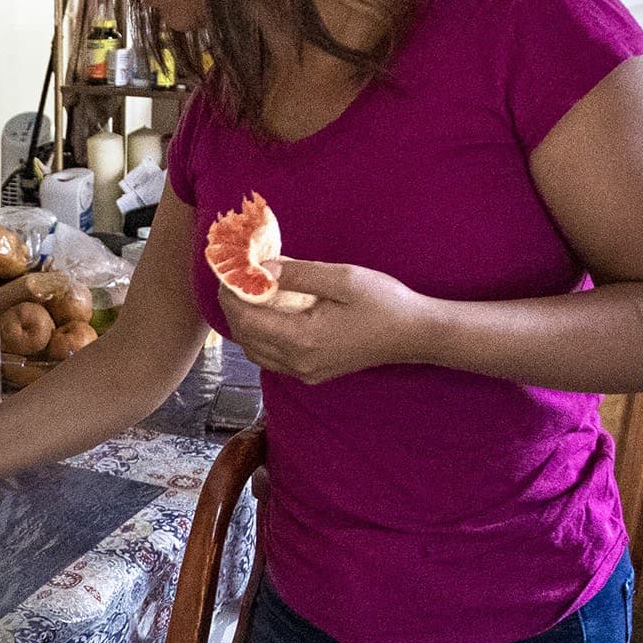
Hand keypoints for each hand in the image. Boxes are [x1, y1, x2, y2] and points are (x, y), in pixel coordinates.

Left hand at [218, 259, 441, 383]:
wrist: (414, 334)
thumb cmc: (383, 303)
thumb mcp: (341, 278)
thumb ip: (297, 273)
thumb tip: (261, 269)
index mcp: (302, 340)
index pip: (247, 321)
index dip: (232, 295)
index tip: (228, 271)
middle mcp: (299, 363)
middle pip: (246, 339)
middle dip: (235, 309)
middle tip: (235, 280)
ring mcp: (306, 373)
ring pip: (257, 352)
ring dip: (247, 325)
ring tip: (250, 295)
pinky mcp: (314, 374)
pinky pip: (274, 359)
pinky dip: (263, 337)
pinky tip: (271, 314)